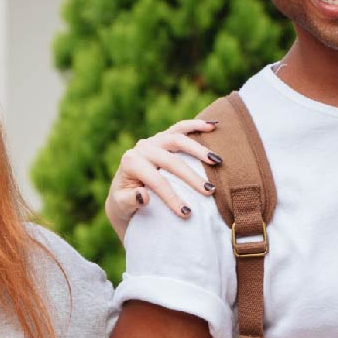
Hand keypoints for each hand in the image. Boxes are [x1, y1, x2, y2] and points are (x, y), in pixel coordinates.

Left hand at [104, 119, 219, 238]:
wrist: (123, 189)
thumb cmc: (124, 201)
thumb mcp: (121, 205)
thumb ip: (129, 201)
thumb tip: (143, 195)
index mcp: (131, 163)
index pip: (156, 180)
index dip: (172, 196)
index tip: (187, 212)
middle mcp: (142, 148)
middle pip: (171, 160)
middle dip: (191, 177)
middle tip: (210, 191)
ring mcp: (153, 140)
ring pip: (178, 139)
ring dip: (199, 149)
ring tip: (217, 161)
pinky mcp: (163, 137)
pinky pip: (181, 128)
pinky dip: (196, 125)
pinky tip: (213, 125)